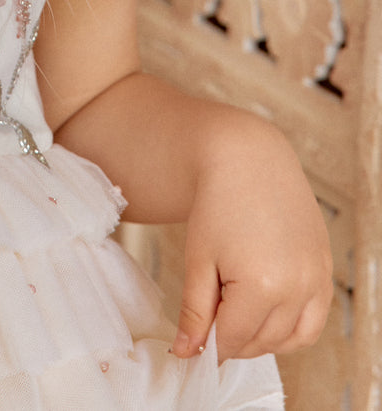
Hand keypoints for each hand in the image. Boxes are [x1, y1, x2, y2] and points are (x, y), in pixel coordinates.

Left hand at [171, 116, 333, 360]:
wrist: (248, 158)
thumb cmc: (217, 203)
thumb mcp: (198, 259)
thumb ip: (195, 312)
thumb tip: (187, 353)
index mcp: (261, 286)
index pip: (233, 340)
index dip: (210, 344)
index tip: (196, 341)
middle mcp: (297, 287)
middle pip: (262, 342)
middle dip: (234, 339)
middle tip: (213, 317)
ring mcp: (316, 278)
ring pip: (291, 338)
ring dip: (264, 338)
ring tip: (238, 313)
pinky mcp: (325, 269)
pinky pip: (314, 320)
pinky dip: (292, 326)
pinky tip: (267, 309)